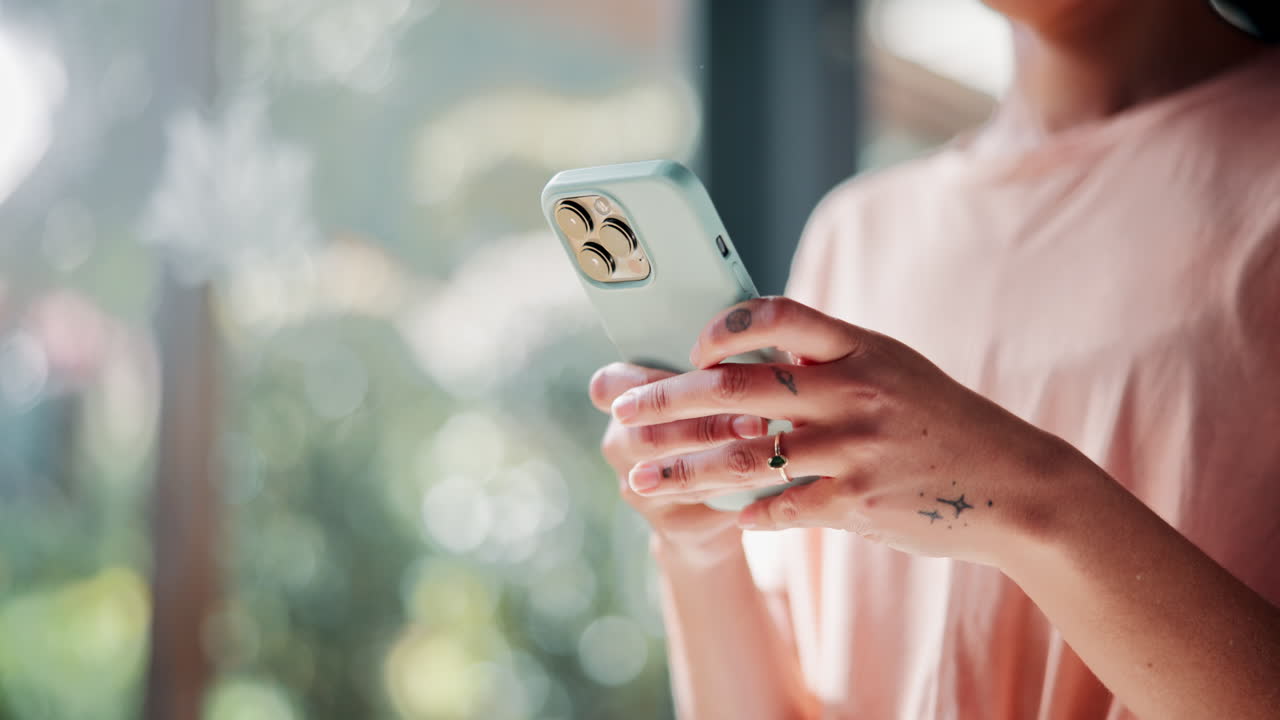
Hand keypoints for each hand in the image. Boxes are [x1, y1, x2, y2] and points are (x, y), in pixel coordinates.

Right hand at [589, 362, 771, 566]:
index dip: (649, 385)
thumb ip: (704, 376)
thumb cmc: (707, 429)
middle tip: (756, 419)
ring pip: (676, 471)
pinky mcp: (667, 522)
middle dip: (705, 426)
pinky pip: (701, 503)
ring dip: (724, 455)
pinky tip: (768, 472)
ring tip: (765, 440)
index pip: (608, 387)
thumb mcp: (698, 396)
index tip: (702, 375)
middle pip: (649, 435)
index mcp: (618, 406)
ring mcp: (636, 487)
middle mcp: (618, 445)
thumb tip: (749, 344)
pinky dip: (735, 485)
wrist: (706, 512)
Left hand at [609, 297, 1076, 564]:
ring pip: (746, 457)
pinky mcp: (857, 502)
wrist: (1012, 482)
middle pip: (738, 390)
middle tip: (624, 411)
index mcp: (858, 348)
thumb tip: (749, 357)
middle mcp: (853, 391)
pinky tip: (716, 517)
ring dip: (683, 469)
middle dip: (669, 400)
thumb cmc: (941, 422)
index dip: (724, 326)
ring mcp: (854, 448)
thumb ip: (828, 360)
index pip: (778, 315)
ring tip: (639, 477)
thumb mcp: (892, 369)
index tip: (688, 346)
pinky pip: (781, 508)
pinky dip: (744, 513)